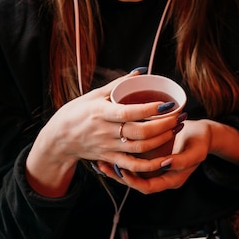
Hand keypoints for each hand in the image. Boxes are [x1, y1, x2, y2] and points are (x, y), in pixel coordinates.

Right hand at [25, 74, 179, 196]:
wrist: (59, 138)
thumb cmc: (77, 112)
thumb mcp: (94, 94)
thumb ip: (119, 84)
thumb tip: (142, 72)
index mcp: (101, 113)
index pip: (129, 112)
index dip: (149, 109)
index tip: (167, 103)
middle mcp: (105, 132)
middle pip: (139, 132)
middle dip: (163, 125)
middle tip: (179, 116)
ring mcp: (108, 148)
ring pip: (139, 148)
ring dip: (161, 140)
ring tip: (176, 129)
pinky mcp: (110, 159)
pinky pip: (132, 166)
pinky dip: (150, 166)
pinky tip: (165, 160)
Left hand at [98, 118, 238, 193]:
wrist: (202, 134)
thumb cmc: (200, 142)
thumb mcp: (196, 152)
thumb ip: (182, 160)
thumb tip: (165, 164)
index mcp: (171, 180)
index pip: (148, 188)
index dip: (134, 181)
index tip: (123, 170)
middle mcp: (160, 177)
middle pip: (135, 182)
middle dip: (118, 176)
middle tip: (103, 165)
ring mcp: (154, 168)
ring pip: (132, 173)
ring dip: (116, 167)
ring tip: (100, 160)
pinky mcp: (150, 158)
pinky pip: (133, 162)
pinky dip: (121, 157)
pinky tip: (110, 149)